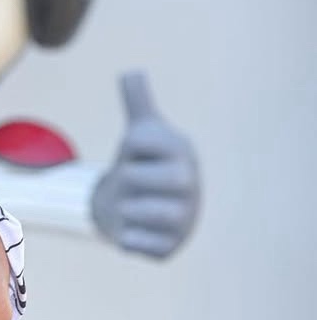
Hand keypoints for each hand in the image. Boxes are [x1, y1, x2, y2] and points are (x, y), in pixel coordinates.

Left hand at [91, 71, 200, 258]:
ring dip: (130, 209)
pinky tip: (130, 230)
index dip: (132, 145)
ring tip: (129, 205)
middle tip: (130, 180)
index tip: (137, 151)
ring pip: (159, 215)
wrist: (142, 207)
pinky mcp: (168, 247)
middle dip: (132, 178)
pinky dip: (131, 240)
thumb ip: (138, 101)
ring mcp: (183, 219)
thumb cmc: (144, 163)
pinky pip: (147, 247)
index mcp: (180, 152)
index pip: (143, 140)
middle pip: (162, 178)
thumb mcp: (142, 131)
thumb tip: (132, 71)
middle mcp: (189, 186)